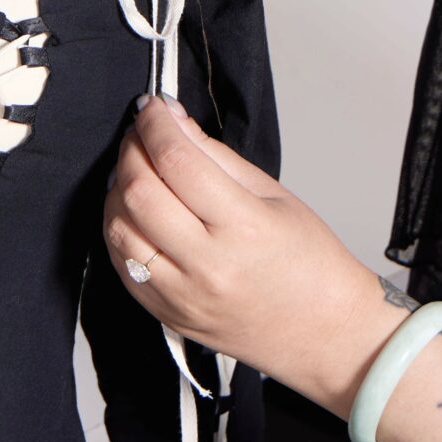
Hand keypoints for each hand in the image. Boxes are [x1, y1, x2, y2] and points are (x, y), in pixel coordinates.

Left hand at [102, 97, 405, 416]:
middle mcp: (207, 265)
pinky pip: (121, 266)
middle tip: (142, 133)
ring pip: (118, 229)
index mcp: (244, 227)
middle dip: (132, 149)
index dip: (156, 124)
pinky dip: (120, 229)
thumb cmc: (311, 266)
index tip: (153, 107)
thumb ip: (216, 157)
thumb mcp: (273, 196)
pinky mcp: (166, 315)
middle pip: (139, 192)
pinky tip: (135, 212)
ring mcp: (182, 296)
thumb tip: (175, 123)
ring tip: (137, 170)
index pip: (177, 161)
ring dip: (118, 189)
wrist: (324, 335)